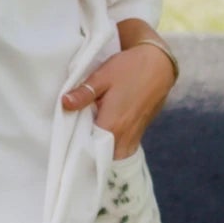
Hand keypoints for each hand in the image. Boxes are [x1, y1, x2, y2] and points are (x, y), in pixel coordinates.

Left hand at [61, 43, 175, 159]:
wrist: (158, 66)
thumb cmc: (129, 69)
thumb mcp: (102, 77)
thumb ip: (84, 93)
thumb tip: (65, 104)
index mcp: (112, 125)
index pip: (89, 150)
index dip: (76, 149)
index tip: (66, 143)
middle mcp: (124, 137)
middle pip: (100, 156)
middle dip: (87, 151)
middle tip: (73, 138)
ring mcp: (133, 138)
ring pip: (112, 155)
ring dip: (100, 150)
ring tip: (86, 137)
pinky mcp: (138, 134)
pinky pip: (122, 150)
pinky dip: (111, 148)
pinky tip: (101, 134)